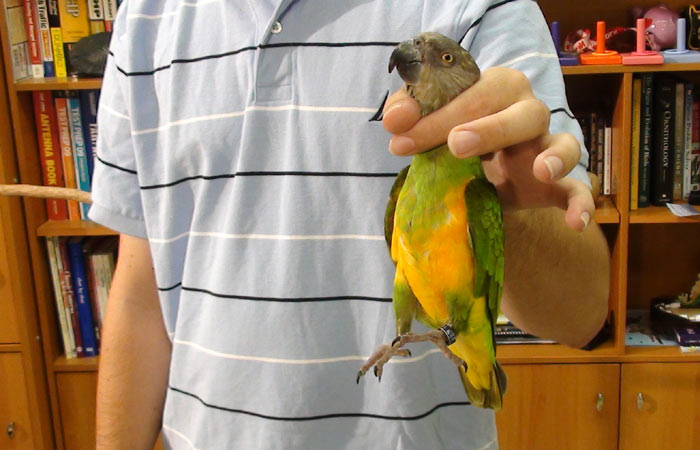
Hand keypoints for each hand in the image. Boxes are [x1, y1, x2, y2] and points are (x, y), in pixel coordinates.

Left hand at [382, 66, 593, 231]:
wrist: (480, 171)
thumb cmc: (454, 135)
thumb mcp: (430, 123)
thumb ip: (411, 114)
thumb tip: (394, 121)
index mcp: (496, 87)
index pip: (473, 94)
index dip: (437, 116)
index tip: (400, 141)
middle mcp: (527, 112)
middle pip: (522, 114)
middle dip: (490, 129)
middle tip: (457, 145)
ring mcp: (546, 147)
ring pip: (565, 145)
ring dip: (556, 157)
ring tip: (541, 171)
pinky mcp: (555, 184)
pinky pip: (577, 190)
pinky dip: (581, 204)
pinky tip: (575, 222)